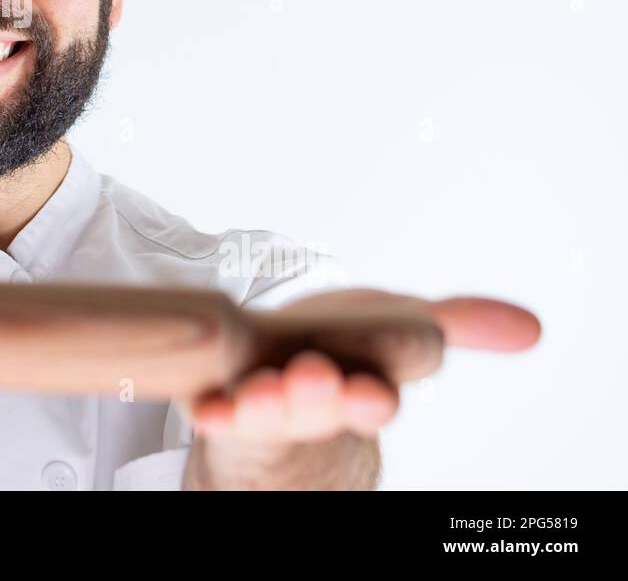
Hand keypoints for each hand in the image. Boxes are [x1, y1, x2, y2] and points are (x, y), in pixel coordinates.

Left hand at [178, 289, 540, 443]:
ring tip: (257, 393)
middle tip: (315, 381)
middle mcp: (317, 404)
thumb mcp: (399, 331)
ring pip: (267, 412)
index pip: (378, 390)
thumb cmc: (342, 354)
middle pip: (321, 407)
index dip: (374, 392)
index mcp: (366, 382)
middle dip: (320, 399)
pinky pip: (212, 409)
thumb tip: (531, 327)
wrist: (282, 395)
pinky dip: (210, 409)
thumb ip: (458, 324)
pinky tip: (204, 407)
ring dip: (264, 403)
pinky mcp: (218, 404)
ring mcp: (264, 407)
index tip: (372, 392)